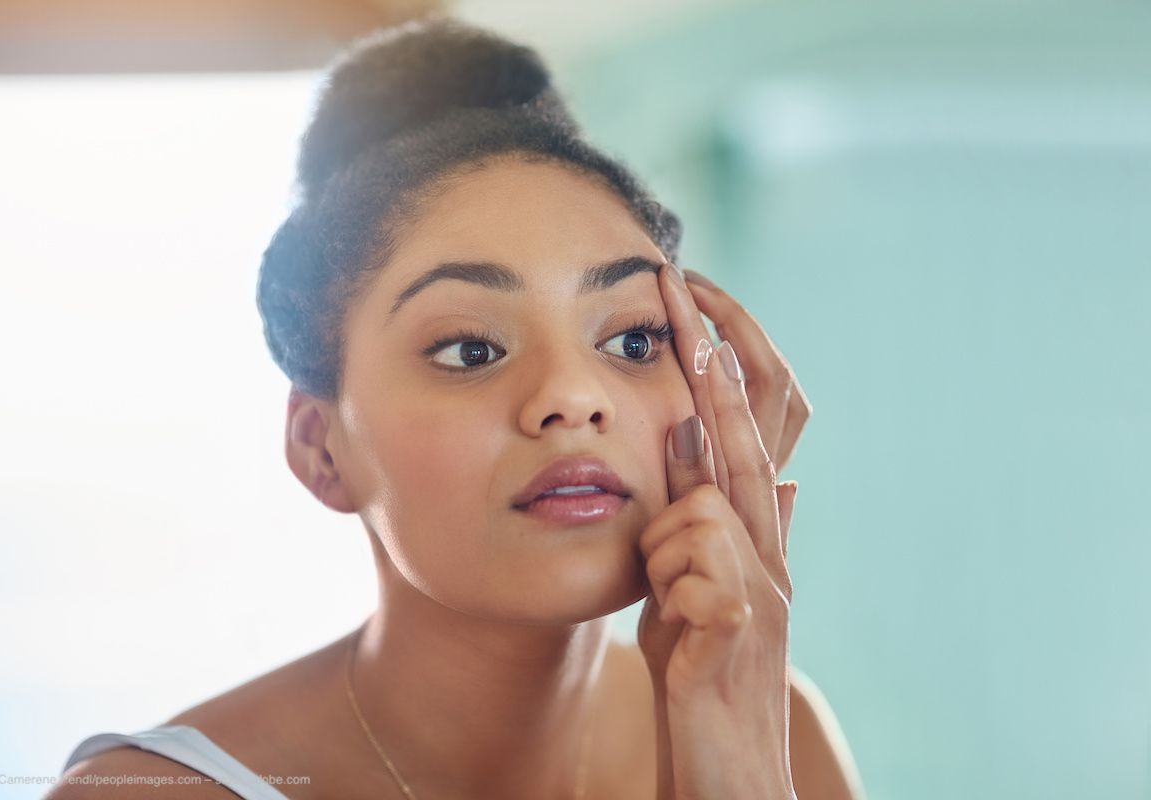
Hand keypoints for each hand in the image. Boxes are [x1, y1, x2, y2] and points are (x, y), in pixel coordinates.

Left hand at [636, 261, 798, 799]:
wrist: (725, 759)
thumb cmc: (696, 666)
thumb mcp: (683, 584)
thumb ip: (696, 520)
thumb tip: (710, 449)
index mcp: (750, 535)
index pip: (742, 433)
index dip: (718, 368)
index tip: (686, 305)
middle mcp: (770, 549)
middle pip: (747, 437)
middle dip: (712, 361)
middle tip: (681, 286)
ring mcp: (766, 584)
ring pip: (703, 508)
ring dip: (664, 551)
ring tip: (671, 609)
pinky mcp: (744, 621)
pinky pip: (690, 569)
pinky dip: (668, 593)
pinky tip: (679, 638)